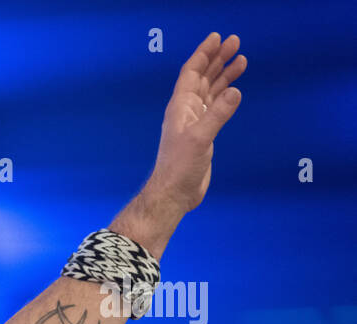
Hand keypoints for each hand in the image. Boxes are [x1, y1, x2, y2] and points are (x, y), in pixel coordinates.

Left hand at [148, 32, 245, 213]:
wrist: (175, 193)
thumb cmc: (181, 167)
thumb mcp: (200, 139)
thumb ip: (217, 115)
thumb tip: (235, 91)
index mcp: (180, 107)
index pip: (192, 72)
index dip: (203, 54)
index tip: (218, 38)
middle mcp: (186, 110)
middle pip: (203, 77)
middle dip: (217, 59)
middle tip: (236, 42)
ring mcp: (194, 121)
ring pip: (210, 90)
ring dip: (224, 75)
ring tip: (242, 60)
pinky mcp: (203, 133)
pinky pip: (215, 106)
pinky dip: (224, 94)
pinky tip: (234, 88)